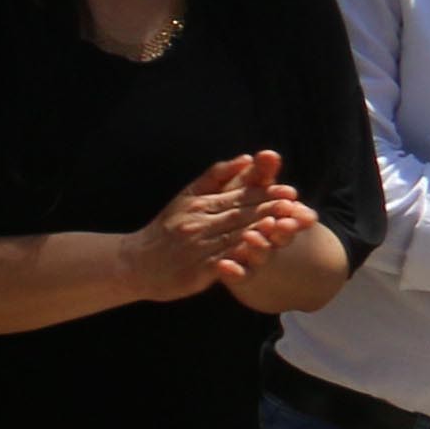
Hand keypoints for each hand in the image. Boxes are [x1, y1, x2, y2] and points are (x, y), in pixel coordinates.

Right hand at [120, 151, 294, 303]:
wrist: (135, 263)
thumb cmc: (165, 230)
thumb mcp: (186, 197)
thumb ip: (216, 177)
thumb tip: (246, 158)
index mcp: (198, 203)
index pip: (238, 197)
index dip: (265, 194)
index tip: (290, 192)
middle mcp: (197, 222)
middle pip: (240, 214)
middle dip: (269, 210)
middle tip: (295, 206)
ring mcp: (197, 247)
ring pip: (234, 236)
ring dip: (260, 231)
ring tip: (283, 225)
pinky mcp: (196, 270)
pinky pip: (223, 261)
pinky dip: (241, 255)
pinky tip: (256, 253)